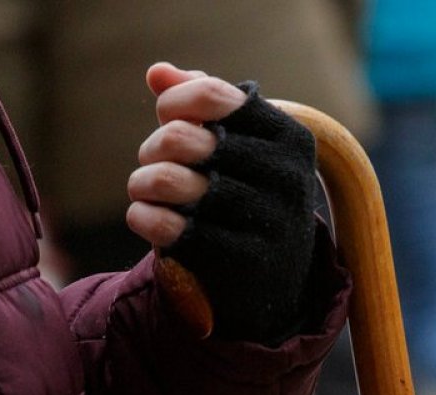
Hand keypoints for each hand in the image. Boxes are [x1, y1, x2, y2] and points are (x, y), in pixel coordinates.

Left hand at [128, 62, 319, 342]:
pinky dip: (144, 216)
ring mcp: (270, 225)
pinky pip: (170, 229)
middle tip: (151, 159)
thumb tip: (157, 72)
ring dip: (143, 182)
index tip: (166, 115)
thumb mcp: (237, 146)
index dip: (176, 102)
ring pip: (172, 182)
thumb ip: (199, 103)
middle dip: (155, 146)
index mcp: (292, 139)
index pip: (214, 96)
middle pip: (185, 138)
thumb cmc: (246, 194)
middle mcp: (289, 180)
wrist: (275, 280)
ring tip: (143, 187)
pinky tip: (143, 214)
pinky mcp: (242, 265)